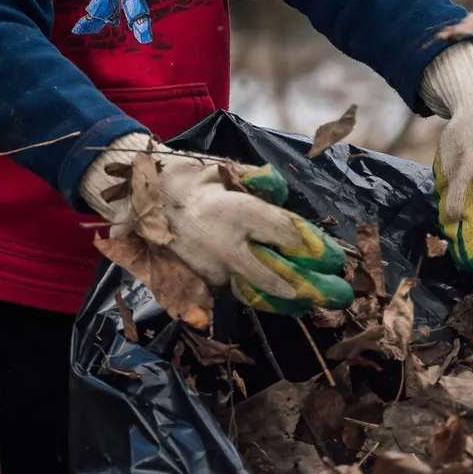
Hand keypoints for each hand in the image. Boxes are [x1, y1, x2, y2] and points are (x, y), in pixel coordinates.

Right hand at [80, 134, 352, 316]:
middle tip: (335, 295)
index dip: (311, 246)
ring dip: (284, 299)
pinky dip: (255, 296)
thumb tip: (280, 192)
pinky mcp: (195, 282)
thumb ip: (256, 182)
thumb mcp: (223, 169)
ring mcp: (206, 268)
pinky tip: (279, 302)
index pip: (282, 234)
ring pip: (252, 291)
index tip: (331, 256)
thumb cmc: (186, 176)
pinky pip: (231, 292)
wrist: (137, 195)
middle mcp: (221, 245)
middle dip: (306, 288)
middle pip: (272, 275)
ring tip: (310, 303)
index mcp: (232, 212)